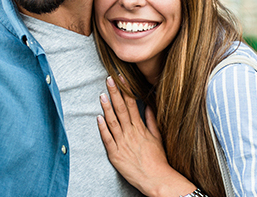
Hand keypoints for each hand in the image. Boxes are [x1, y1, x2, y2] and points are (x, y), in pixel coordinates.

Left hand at [97, 76, 194, 196]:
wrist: (155, 178)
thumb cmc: (158, 159)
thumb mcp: (157, 137)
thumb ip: (152, 121)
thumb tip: (149, 106)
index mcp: (141, 127)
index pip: (132, 104)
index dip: (126, 90)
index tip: (121, 79)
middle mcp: (131, 133)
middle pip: (121, 109)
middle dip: (115, 92)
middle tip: (109, 79)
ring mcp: (122, 143)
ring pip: (113, 121)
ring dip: (107, 107)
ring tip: (102, 94)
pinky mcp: (115, 154)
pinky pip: (107, 139)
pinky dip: (102, 128)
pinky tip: (98, 117)